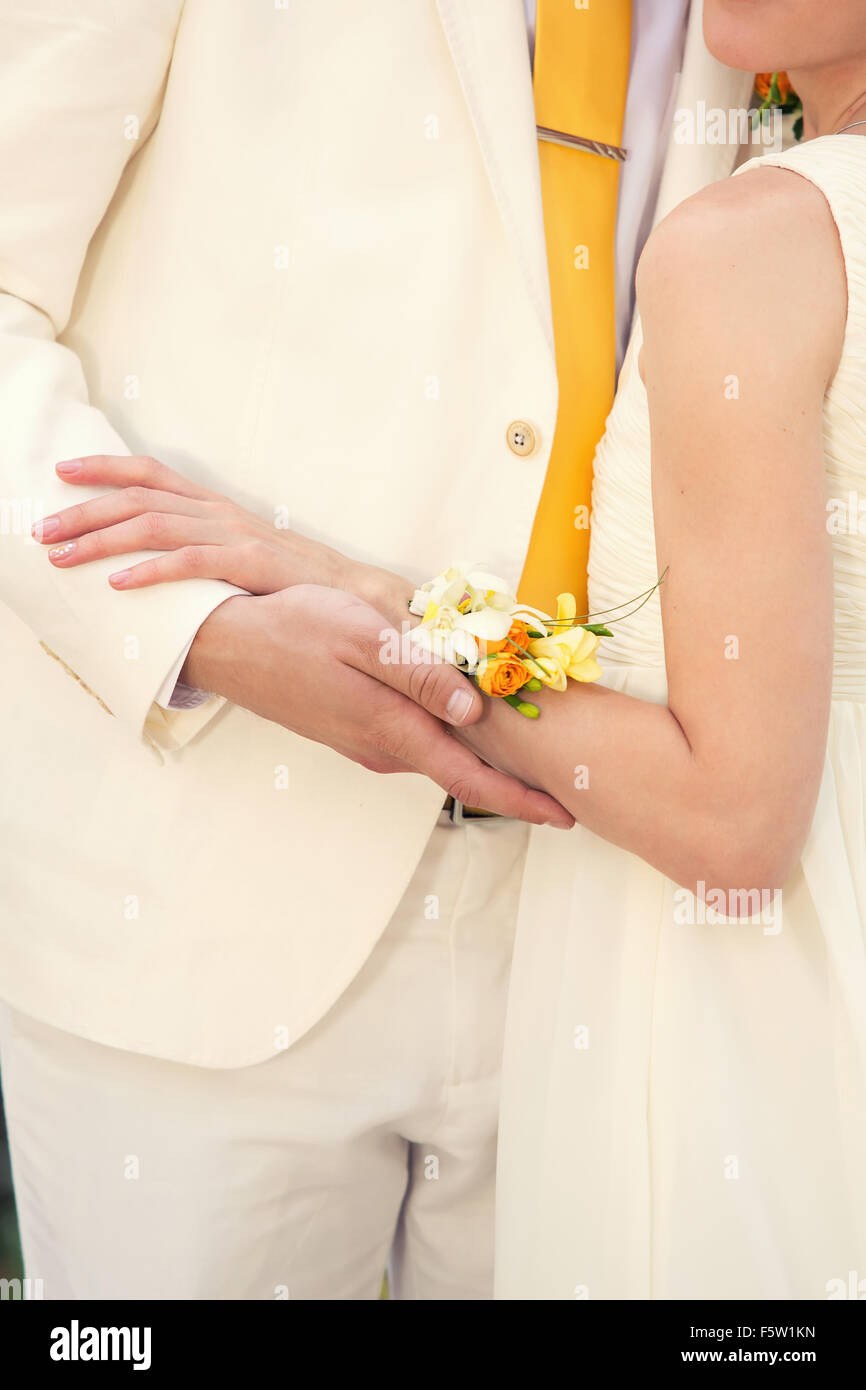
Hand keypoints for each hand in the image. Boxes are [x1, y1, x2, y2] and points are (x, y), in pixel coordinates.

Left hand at [33, 453, 411, 624]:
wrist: (358, 596)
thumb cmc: (298, 583)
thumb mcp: (242, 558)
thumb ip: (203, 552)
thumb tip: (155, 561)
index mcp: (215, 506)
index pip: (151, 474)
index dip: (104, 469)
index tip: (61, 471)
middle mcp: (220, 512)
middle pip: (139, 497)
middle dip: (83, 510)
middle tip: (41, 528)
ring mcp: (236, 534)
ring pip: (153, 526)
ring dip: (101, 539)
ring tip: (62, 555)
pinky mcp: (252, 563)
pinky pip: (190, 563)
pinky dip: (150, 571)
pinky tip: (118, 584)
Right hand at [187, 585, 573, 827]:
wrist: (228, 643)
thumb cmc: (293, 630)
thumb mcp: (361, 639)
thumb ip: (418, 674)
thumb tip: (473, 710)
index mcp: (391, 728)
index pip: (467, 779)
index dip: (520, 801)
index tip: (565, 815)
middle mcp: (383, 747)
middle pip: (460, 771)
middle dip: (513, 779)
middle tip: (564, 777)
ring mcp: (367, 742)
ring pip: (437, 753)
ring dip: (480, 754)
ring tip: (529, 746)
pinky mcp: (354, 730)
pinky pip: (414, 738)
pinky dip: (448, 735)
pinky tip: (464, 714)